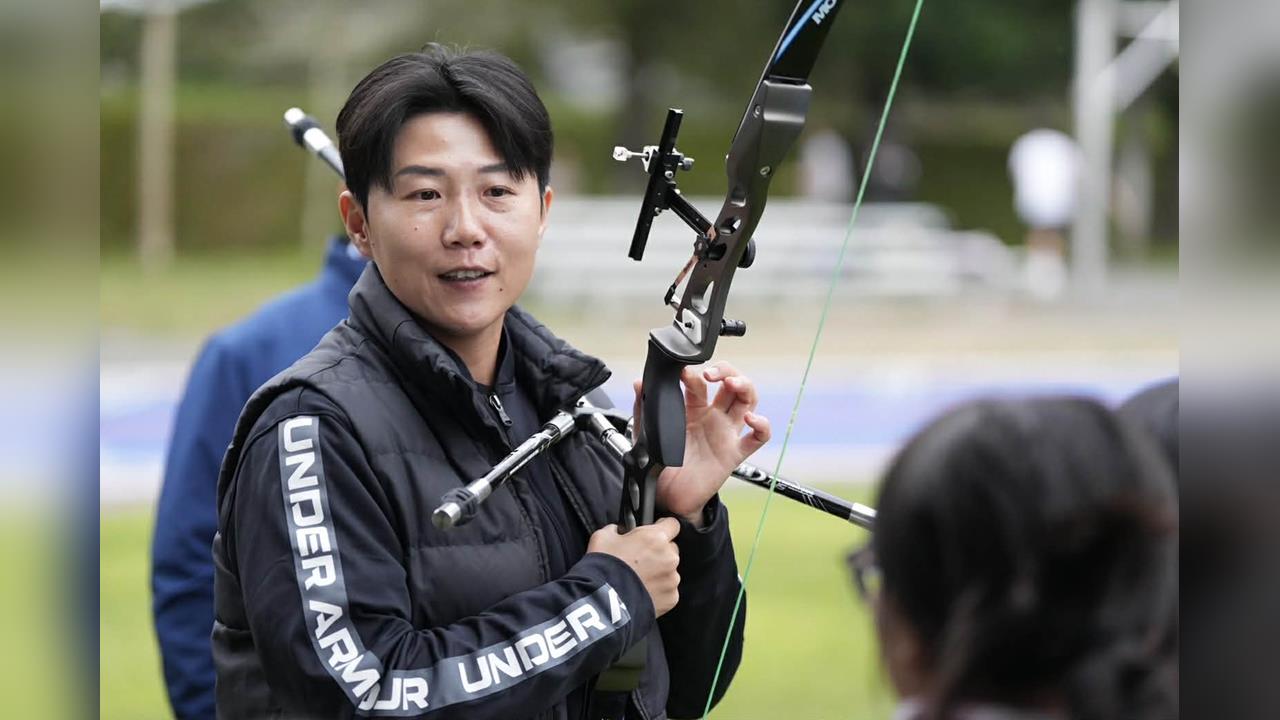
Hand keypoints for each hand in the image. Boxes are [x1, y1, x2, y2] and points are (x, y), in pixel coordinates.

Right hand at [587, 517, 681, 616]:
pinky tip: (642, 591)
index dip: (663, 526)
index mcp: (656, 538)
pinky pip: (668, 589)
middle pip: (671, 549)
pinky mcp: (671, 598)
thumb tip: (619, 530)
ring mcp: (672, 579)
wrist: (604, 602)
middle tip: (640, 559)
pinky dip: (658, 590)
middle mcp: (669, 557)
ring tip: (639, 579)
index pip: (672, 524)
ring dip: (659, 572)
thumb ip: (617, 529)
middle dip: (659, 552)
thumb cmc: (604, 567)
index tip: (655, 531)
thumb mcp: (603, 536)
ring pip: (670, 570)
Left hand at [636, 362, 771, 525]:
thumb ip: (644, 407)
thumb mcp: (646, 433)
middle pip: (731, 384)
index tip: (683, 371)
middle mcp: (712, 417)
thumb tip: (639, 383)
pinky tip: (751, 418)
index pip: (700, 383)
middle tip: (711, 373)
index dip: (694, 374)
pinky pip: (757, 438)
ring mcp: (725, 433)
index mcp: (692, 409)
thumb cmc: (660, 464)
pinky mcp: (734, 453)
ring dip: (744, 386)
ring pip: (747, 401)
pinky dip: (761, 425)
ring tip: (732, 383)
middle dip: (725, 371)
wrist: (665, 497)